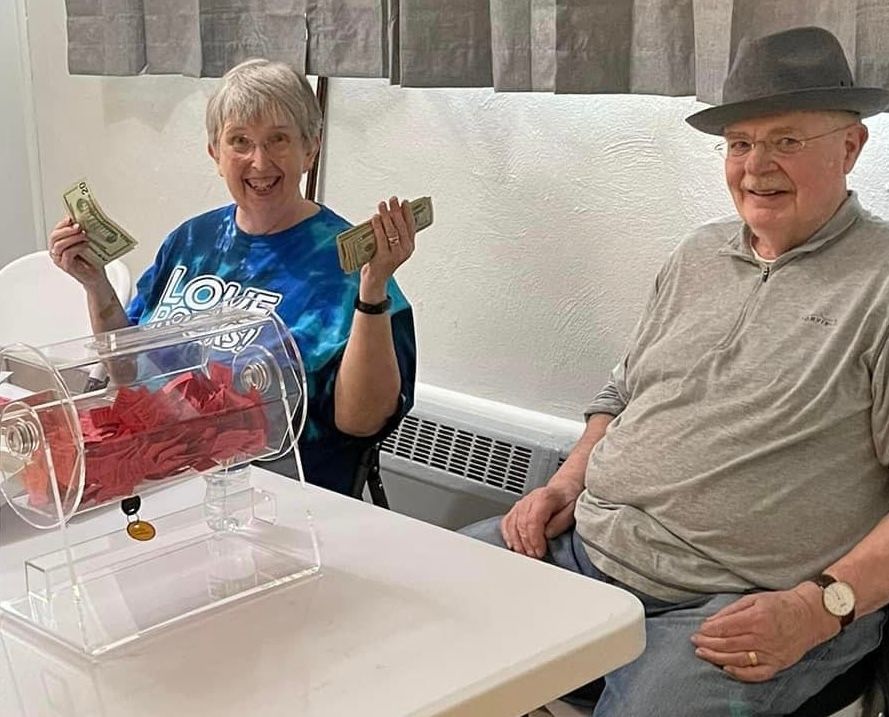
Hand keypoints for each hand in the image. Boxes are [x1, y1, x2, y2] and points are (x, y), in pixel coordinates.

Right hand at [48, 216, 107, 288]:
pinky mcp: (66, 267)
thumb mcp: (86, 242)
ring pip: (59, 245)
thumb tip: (83, 219)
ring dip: (72, 238)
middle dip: (66, 230)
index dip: (62, 223)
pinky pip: (67, 254)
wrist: (96, 276)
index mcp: (59, 243)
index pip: (56, 230)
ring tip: (84, 235)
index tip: (71, 218)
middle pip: (54, 237)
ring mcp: (60, 260)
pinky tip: (85, 245)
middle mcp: (57, 251)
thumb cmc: (91, 260)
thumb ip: (81, 232)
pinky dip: (76, 247)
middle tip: (79, 227)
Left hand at [359, 197, 415, 299]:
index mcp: (410, 246)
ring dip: (386, 215)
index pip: (412, 226)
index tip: (404, 201)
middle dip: (397, 210)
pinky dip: (378, 226)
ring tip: (382, 205)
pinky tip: (375, 218)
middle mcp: (405, 251)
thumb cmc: (382, 259)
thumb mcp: (392, 245)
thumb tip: (389, 212)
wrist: (375, 279)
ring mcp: (395, 255)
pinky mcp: (384, 258)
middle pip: (402, 226)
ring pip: (392, 231)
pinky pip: (381, 238)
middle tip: (392, 199)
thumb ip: (394, 233)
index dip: (408, 213)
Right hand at [500, 483, 577, 558]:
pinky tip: (513, 545)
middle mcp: (529, 499)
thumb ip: (559, 523)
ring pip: (511, 524)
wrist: (563, 488)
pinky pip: (506, 522)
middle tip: (534, 556)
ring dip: (517, 542)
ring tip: (526, 554)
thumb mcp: (572, 510)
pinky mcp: (516, 509)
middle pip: (521, 524)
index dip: (535, 539)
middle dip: (527, 544)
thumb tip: (547, 535)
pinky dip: (508, 535)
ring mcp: (521, 504)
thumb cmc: (568, 499)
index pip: (533, 520)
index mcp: (544, 497)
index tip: (540, 551)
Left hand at [691, 585, 837, 681]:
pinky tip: (727, 669)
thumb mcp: (754, 598)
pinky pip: (757, 674)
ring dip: (717, 657)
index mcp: (757, 618)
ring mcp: (771, 653)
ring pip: (738, 659)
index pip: (725, 628)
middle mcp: (763, 637)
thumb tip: (711, 621)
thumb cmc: (781, 604)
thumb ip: (731, 610)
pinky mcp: (778, 664)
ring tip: (703, 653)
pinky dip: (740, 674)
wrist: (811, 615)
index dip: (708, 630)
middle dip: (708, 643)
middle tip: (695, 641)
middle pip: (728, 644)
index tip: (699, 630)